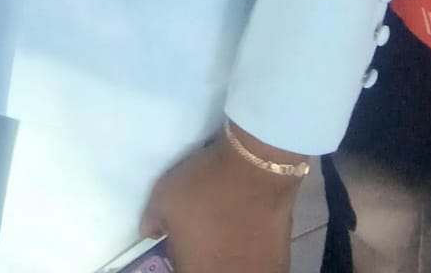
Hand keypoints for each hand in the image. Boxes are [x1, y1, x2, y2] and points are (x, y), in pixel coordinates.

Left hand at [142, 134, 294, 272]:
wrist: (255, 169)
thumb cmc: (205, 185)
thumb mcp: (163, 197)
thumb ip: (152, 221)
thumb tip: (151, 232)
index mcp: (193, 272)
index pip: (179, 270)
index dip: (179, 255)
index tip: (180, 239)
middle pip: (206, 271)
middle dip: (202, 257)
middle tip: (203, 233)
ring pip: (233, 269)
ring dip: (227, 257)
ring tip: (226, 231)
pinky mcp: (279, 263)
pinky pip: (258, 265)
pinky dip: (251, 254)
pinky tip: (248, 232)